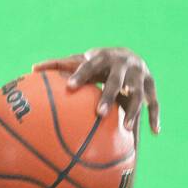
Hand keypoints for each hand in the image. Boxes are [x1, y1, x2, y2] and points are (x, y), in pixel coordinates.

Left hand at [32, 47, 160, 137]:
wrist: (128, 55)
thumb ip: (59, 65)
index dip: (80, 75)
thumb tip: (32, 68)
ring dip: (133, 110)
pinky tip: (155, 132)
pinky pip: (155, 103)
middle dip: (109, 96)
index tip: (69, 87)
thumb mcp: (80, 61)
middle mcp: (123, 66)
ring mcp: (140, 76)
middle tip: (99, 114)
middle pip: (116, 82)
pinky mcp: (151, 87)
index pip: (89, 66)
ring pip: (138, 95)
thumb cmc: (96, 63)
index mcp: (103, 58)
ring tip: (126, 128)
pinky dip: (155, 116)